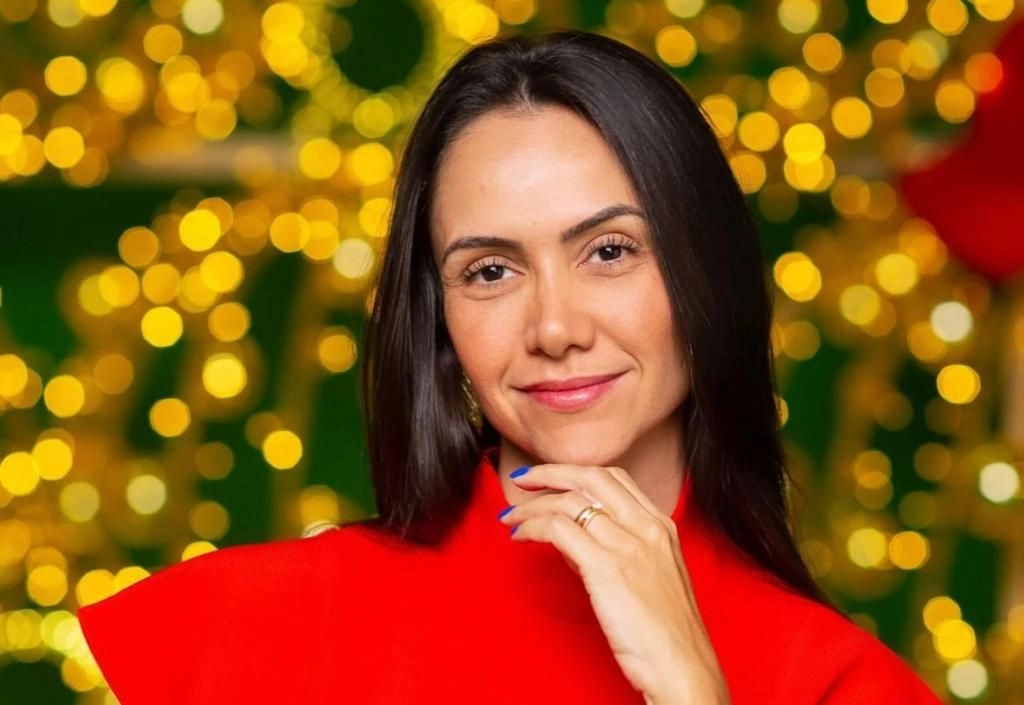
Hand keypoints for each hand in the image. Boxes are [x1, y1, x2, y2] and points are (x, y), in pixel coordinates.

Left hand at [499, 463, 730, 704]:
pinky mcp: (606, 567)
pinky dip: (532, 527)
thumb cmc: (665, 632)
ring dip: (532, 505)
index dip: (576, 472)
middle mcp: (646, 527)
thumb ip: (614, 550)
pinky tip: (520, 536)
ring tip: (512, 517)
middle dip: (549, 473)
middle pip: (590, 477)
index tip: (550, 478)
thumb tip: (570, 538)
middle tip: (523, 480)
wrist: (683, 666)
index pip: (614, 478)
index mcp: (661, 526)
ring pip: (568, 502)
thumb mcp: (650, 576)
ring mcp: (627, 545)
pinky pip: (557, 529)